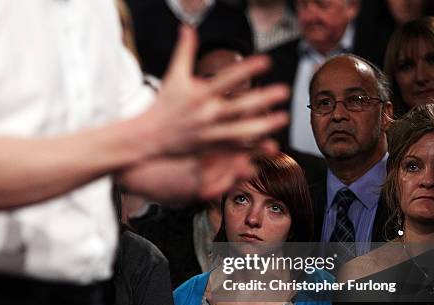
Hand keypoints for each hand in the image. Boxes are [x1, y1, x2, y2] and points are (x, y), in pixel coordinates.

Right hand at [143, 26, 289, 156]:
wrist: (149, 137)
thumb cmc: (164, 104)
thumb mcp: (173, 76)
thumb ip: (184, 51)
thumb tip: (187, 27)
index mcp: (198, 94)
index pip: (226, 79)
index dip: (246, 69)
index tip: (266, 61)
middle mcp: (205, 114)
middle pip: (238, 106)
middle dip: (262, 99)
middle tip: (283, 91)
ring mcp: (209, 133)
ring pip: (241, 131)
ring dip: (263, 125)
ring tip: (283, 118)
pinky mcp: (210, 148)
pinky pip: (235, 148)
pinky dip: (252, 146)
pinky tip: (270, 141)